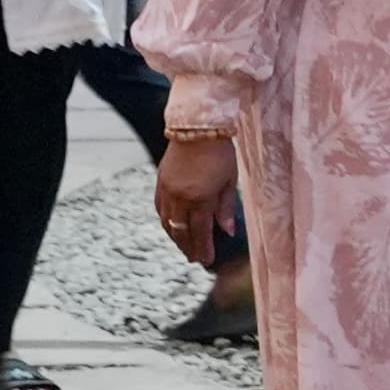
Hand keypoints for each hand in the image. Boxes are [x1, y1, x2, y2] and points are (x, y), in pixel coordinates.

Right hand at [155, 135, 239, 263]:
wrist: (196, 128)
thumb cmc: (219, 153)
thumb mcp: (230, 180)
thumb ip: (226, 208)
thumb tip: (227, 232)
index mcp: (199, 198)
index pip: (200, 231)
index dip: (203, 248)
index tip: (207, 261)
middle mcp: (180, 197)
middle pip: (182, 230)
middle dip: (188, 247)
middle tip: (194, 259)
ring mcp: (167, 190)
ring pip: (167, 222)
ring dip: (175, 237)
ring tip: (183, 246)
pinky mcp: (160, 182)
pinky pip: (159, 208)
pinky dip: (165, 221)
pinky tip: (171, 226)